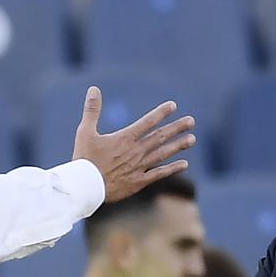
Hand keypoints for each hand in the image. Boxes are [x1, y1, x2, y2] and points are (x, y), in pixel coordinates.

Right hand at [71, 86, 194, 202]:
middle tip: (191, 121)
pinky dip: (172, 169)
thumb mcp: (85, 132)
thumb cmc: (83, 159)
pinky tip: (184, 164)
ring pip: (163, 154)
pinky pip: (159, 174)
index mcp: (125, 138)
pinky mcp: (138, 182)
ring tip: (191, 139)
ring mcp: (139, 167)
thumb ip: (92, 110)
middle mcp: (135, 151)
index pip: (147, 122)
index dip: (161, 113)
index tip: (173, 106)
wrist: (85, 187)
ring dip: (178, 146)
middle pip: (160, 137)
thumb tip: (93, 89)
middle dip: (177, 128)